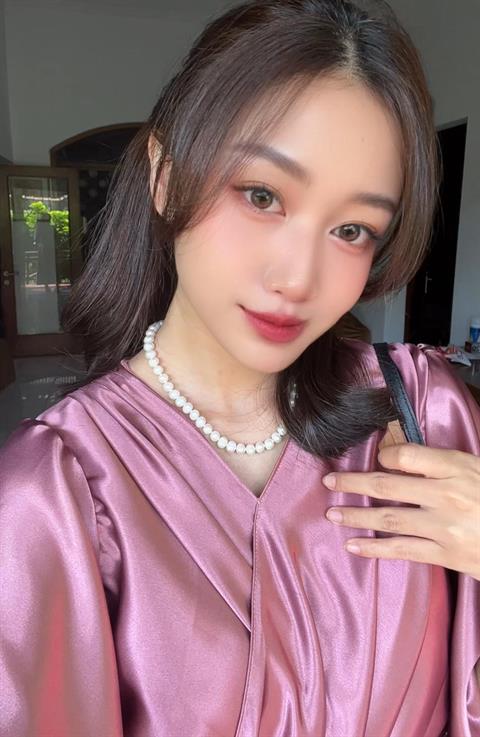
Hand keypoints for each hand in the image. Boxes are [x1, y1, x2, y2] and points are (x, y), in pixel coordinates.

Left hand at [323, 444, 479, 580]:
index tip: (376, 456)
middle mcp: (447, 495)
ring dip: (355, 515)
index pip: (408, 454)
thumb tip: (402, 455)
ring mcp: (445, 528)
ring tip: (332, 513)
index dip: (385, 454)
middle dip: (353, 483)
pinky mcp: (446, 555)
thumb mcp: (478, 469)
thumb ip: (444, 463)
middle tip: (330, 482)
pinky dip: (374, 549)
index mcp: (458, 467)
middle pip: (388, 485)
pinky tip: (354, 546)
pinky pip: (402, 551)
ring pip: (388, 518)